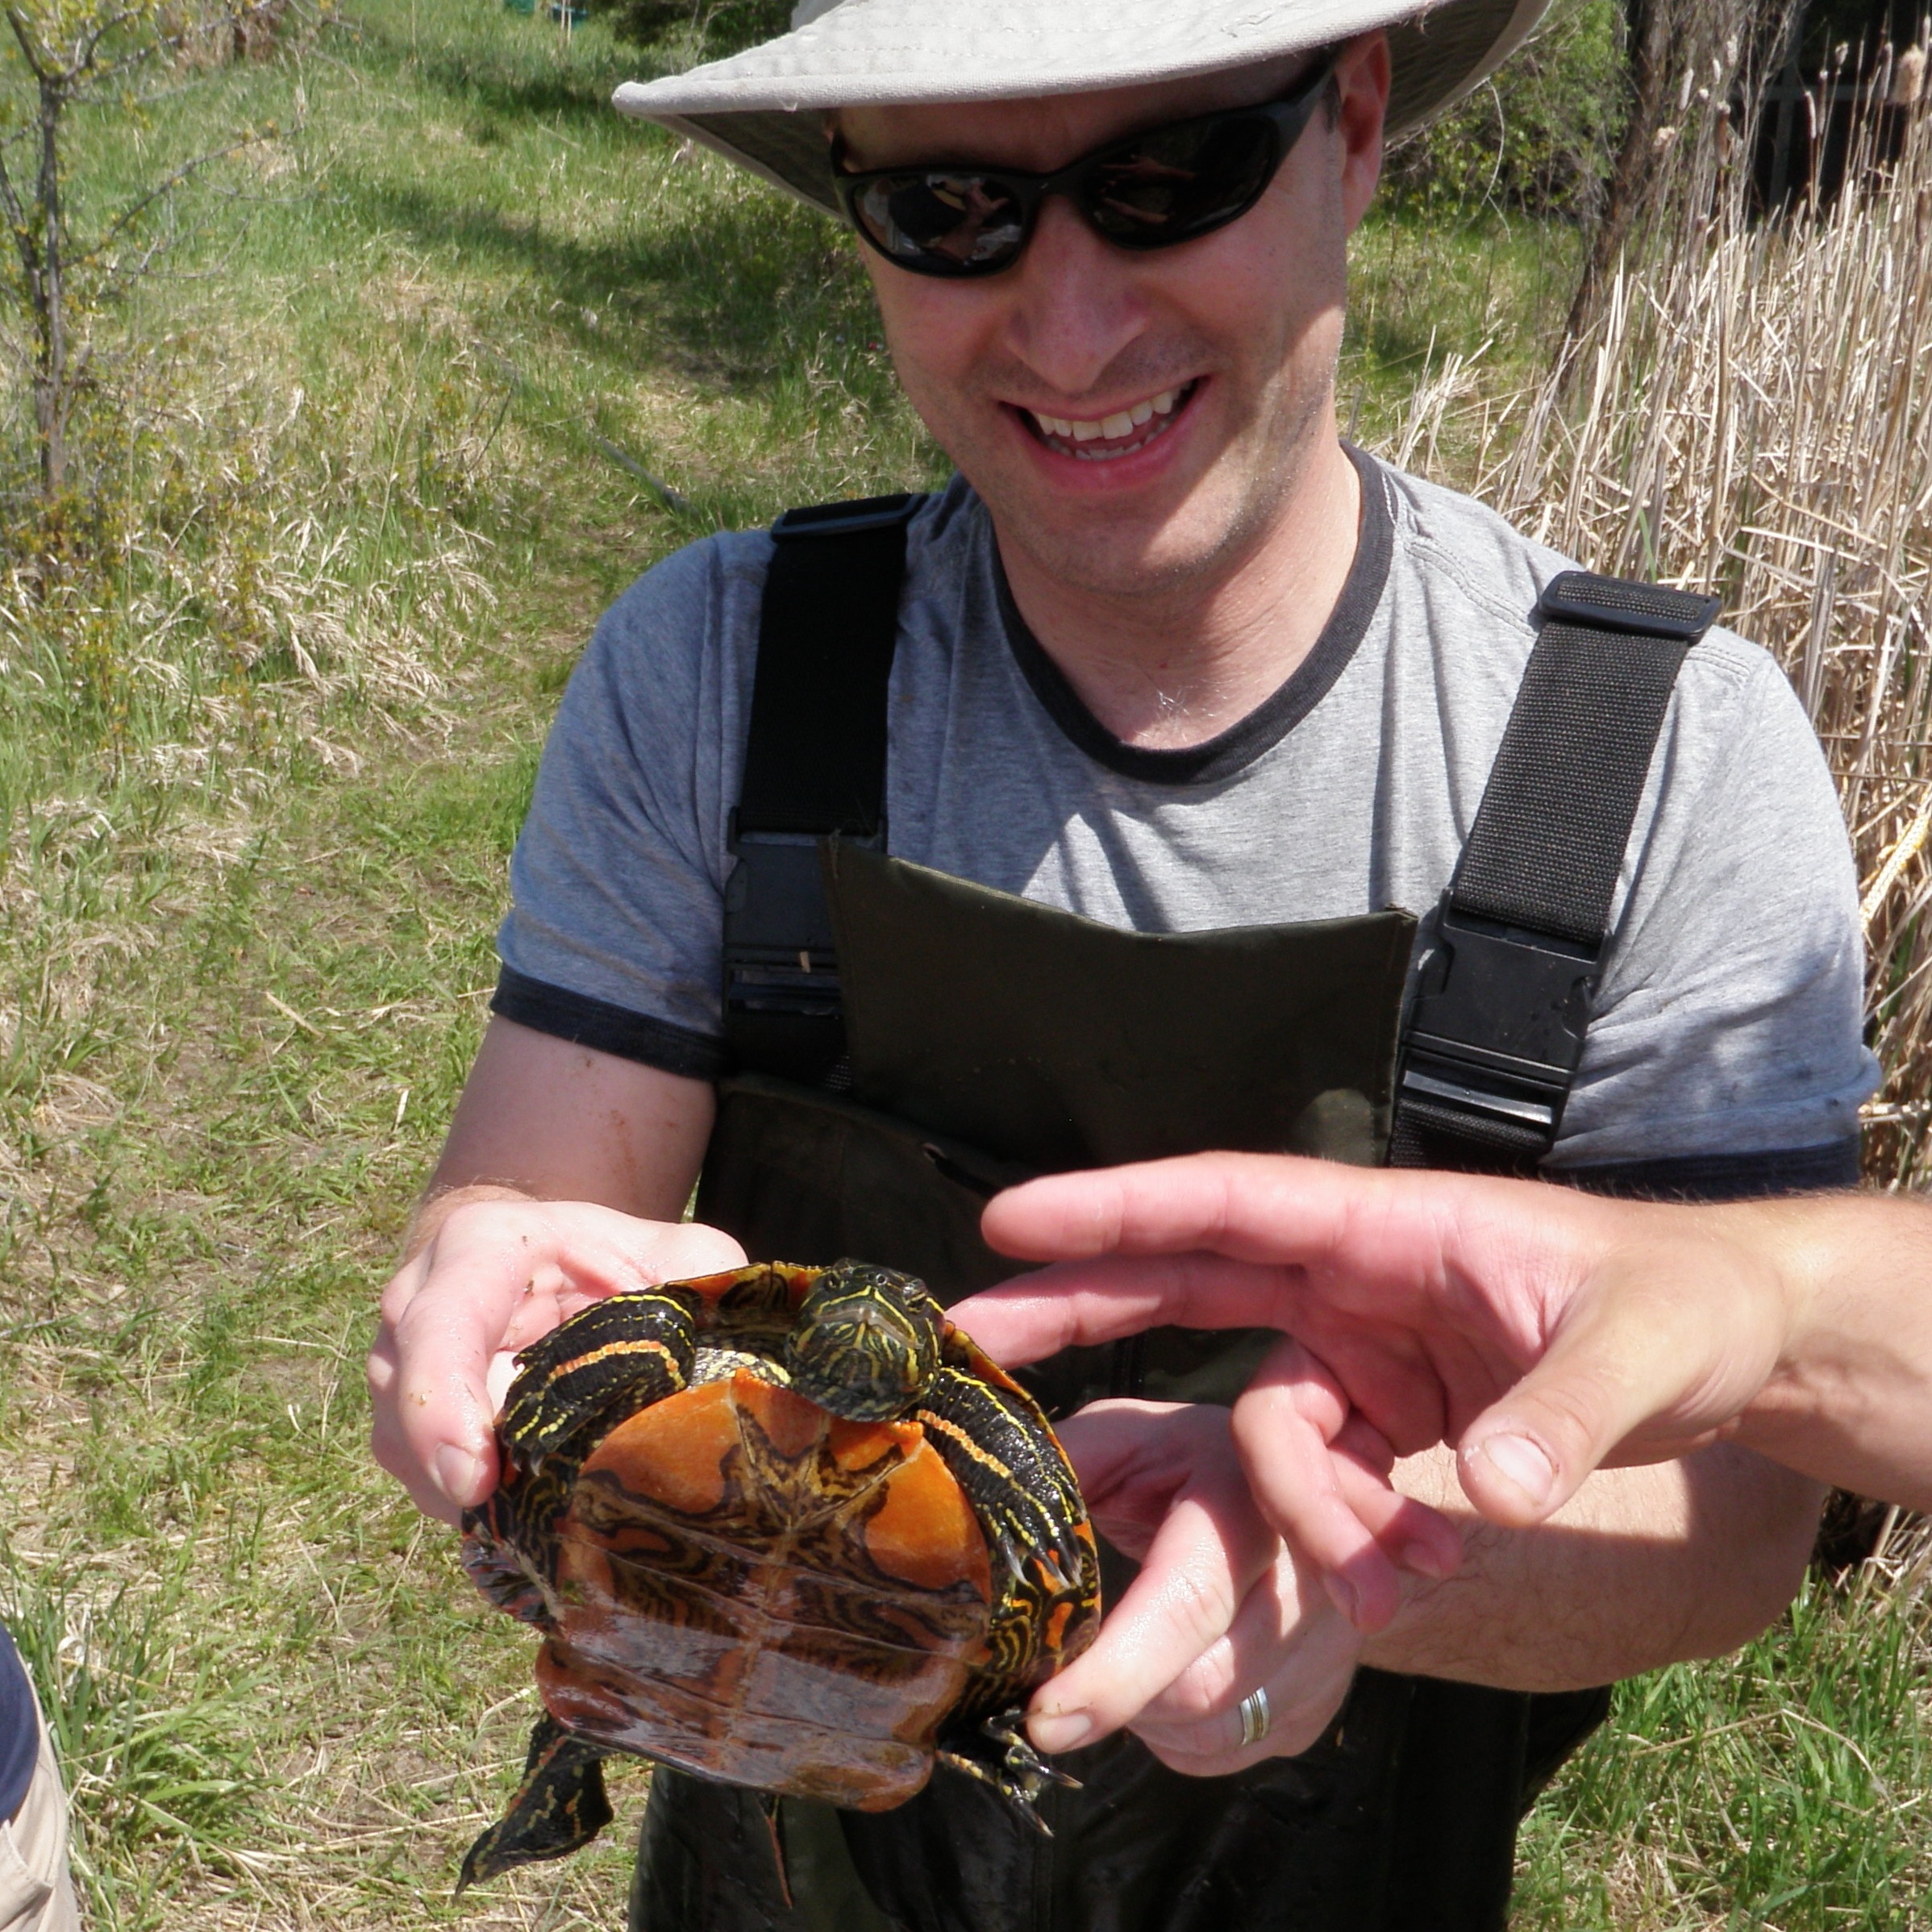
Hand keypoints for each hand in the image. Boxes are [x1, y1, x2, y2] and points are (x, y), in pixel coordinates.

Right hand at [366, 1192, 745, 1522]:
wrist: (562, 1263)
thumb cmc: (625, 1260)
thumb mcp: (677, 1253)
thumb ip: (705, 1287)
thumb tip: (734, 1368)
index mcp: (483, 1244)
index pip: (444, 1320)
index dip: (446, 1402)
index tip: (476, 1478)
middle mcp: (420, 1299)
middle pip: (408, 1395)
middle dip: (448, 1470)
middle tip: (508, 1525)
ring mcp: (402, 1365)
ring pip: (403, 1448)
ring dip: (461, 1496)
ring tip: (537, 1521)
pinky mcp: (409, 1422)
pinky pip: (420, 1477)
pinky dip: (470, 1506)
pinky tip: (528, 1520)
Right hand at [958, 1153, 1794, 1618]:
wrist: (1737, 1347)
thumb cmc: (1689, 1305)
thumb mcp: (1642, 1350)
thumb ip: (1563, 1416)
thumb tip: (1482, 1494)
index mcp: (1389, 1226)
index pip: (1228, 1202)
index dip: (1114, 1207)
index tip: (1009, 1219)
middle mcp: (1355, 1280)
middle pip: (1187, 1275)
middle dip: (1083, 1303)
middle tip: (979, 1339)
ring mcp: (1364, 1347)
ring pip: (1267, 1425)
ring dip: (1310, 1512)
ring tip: (1404, 1577)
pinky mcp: (1386, 1412)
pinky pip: (1324, 1480)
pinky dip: (1353, 1537)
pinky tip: (1424, 1572)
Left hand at [1028, 1401, 1362, 1774]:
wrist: (1308, 1494)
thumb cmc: (1188, 1463)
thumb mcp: (1125, 1438)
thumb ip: (1060, 1467)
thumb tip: (966, 1508)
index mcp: (1248, 1495)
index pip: (1186, 1600)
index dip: (1114, 1672)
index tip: (1044, 1716)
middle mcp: (1306, 1575)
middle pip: (1200, 1687)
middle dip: (1113, 1695)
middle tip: (1057, 1673)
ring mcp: (1326, 1645)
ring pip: (1211, 1731)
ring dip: (1142, 1715)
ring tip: (1116, 1654)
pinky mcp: (1322, 1701)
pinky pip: (1227, 1752)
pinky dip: (1174, 1733)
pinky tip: (1161, 1675)